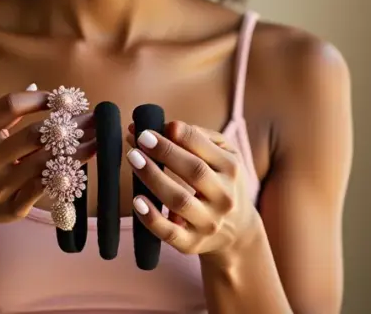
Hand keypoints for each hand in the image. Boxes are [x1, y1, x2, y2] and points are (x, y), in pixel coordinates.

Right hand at [0, 89, 94, 232]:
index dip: (41, 98)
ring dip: (77, 149)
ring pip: (46, 162)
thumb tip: (39, 90)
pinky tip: (81, 162)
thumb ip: (5, 113)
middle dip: (69, 124)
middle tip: (93, 117)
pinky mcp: (11, 209)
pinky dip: (66, 173)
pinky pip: (45, 187)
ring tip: (97, 138)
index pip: (10, 105)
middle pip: (34, 134)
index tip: (63, 97)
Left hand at [126, 121, 260, 256]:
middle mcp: (224, 196)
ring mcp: (209, 222)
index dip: (180, 135)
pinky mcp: (192, 243)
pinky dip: (151, 218)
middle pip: (194, 171)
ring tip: (133, 158)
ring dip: (153, 178)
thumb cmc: (220, 182)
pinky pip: (170, 232)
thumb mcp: (222, 156)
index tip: (155, 126)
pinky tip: (137, 200)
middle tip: (141, 139)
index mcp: (231, 169)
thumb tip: (166, 126)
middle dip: (165, 152)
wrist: (237, 232)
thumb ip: (197, 137)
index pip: (205, 148)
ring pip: (179, 200)